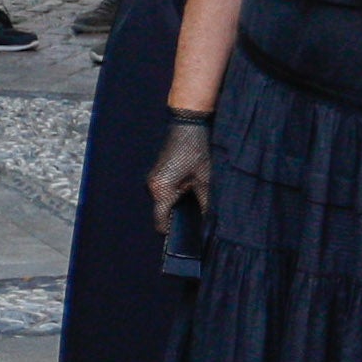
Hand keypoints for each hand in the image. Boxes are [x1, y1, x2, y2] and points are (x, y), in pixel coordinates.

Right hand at [147, 111, 214, 232]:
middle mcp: (152, 186)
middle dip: (179, 220)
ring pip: (164, 203)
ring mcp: (153, 180)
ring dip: (179, 207)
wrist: (187, 122)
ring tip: (198, 204)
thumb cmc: (196, 149)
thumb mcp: (206, 179)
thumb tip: (210, 225)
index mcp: (160, 190)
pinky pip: (164, 193)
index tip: (190, 240)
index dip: (175, 235)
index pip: (161, 224)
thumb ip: (206, 204)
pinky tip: (192, 191)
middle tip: (199, 222)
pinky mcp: (158, 174)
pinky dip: (176, 196)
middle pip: (163, 214)